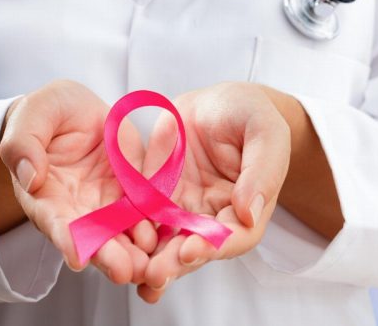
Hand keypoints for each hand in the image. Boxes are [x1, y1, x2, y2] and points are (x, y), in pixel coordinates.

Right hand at [0, 80, 157, 283]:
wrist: (75, 110)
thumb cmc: (45, 114)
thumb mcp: (32, 116)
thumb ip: (24, 144)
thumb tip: (29, 177)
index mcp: (45, 194)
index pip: (55, 221)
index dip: (66, 239)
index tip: (77, 256)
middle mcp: (77, 208)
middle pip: (93, 238)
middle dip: (109, 256)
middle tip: (125, 272)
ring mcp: (108, 203)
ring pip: (123, 233)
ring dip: (136, 251)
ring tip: (149, 264)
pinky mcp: (134, 191)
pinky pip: (147, 211)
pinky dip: (156, 225)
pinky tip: (168, 235)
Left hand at [136, 82, 290, 302]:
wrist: (219, 102)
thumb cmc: (251, 114)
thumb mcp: (265, 132)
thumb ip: (262, 170)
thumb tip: (248, 212)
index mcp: (248, 206)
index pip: (236, 236)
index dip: (215, 246)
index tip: (193, 250)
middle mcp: (214, 215)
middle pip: (197, 247)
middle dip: (175, 262)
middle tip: (155, 272)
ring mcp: (183, 208)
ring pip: (166, 242)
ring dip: (151, 260)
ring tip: (134, 274)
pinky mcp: (156, 195)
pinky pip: (140, 217)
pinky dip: (127, 235)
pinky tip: (111, 248)